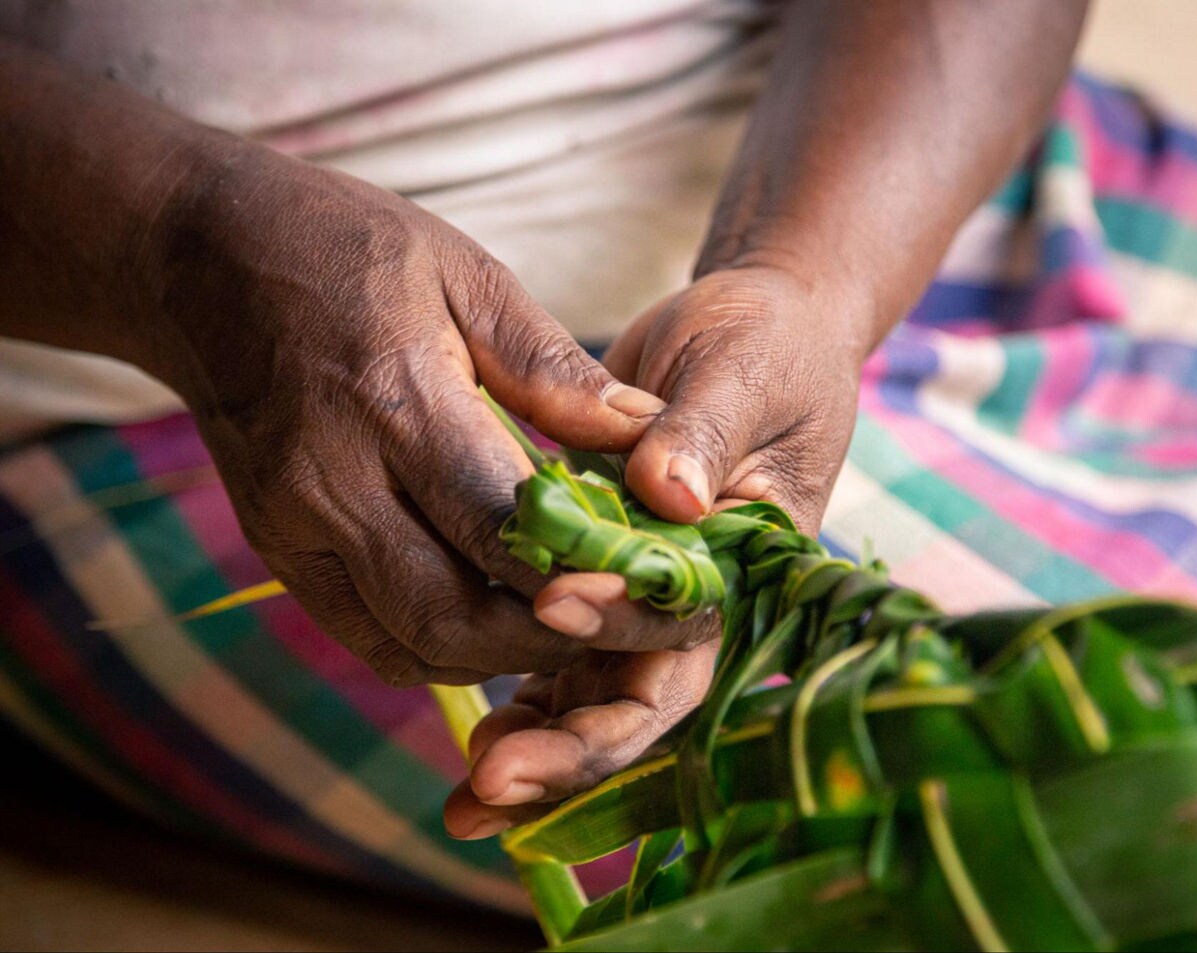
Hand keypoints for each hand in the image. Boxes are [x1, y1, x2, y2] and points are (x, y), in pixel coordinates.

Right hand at [138, 142, 691, 684]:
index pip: (504, 527)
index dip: (588, 575)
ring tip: (576, 628)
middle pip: (457, 615)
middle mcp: (334, 485)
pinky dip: (443, 649)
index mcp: (396, 403)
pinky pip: (369, 638)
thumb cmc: (348, 252)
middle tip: (632, 626)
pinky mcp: (277, 553)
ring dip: (504, 656)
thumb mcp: (465, 274)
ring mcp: (294, 531)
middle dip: (555, 639)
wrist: (201, 262)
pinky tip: (495, 622)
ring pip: (414, 644)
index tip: (662, 591)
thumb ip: (553, 367)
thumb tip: (648, 434)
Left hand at [446, 264, 868, 829]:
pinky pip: (561, 658)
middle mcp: (696, 605)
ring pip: (593, 695)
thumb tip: (671, 494)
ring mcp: (645, 601)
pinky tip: (473, 738)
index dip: (623, 635)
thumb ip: (705, 434)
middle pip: (639, 699)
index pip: (690, 634)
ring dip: (536, 747)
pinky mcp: (602, 582)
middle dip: (571, 750)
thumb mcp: (744, 377)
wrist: (751, 333)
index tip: (552, 609)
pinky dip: (522, 699)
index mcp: (744, 567)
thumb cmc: (767, 348)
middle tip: (491, 782)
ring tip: (467, 796)